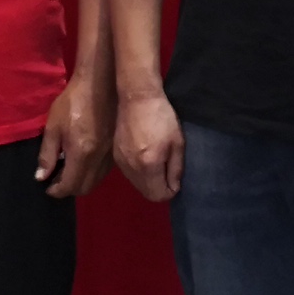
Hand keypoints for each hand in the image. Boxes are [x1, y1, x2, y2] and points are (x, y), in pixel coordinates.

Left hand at [38, 73, 111, 198]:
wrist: (99, 83)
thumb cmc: (72, 102)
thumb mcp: (53, 126)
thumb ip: (47, 154)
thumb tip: (41, 177)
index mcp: (82, 153)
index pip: (70, 186)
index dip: (56, 191)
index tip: (48, 187)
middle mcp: (99, 159)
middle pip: (85, 188)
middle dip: (69, 189)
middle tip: (57, 179)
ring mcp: (110, 154)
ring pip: (96, 181)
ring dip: (82, 182)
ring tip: (69, 170)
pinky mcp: (116, 148)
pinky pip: (104, 171)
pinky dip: (92, 173)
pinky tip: (84, 161)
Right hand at [113, 88, 185, 202]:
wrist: (137, 99)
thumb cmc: (162, 118)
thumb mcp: (177, 143)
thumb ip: (176, 169)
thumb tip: (174, 188)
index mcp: (148, 165)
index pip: (158, 195)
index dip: (170, 191)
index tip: (175, 180)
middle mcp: (132, 169)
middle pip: (147, 193)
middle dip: (159, 188)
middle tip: (168, 172)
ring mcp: (121, 163)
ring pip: (137, 185)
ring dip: (149, 181)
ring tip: (158, 163)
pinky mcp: (115, 156)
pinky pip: (130, 174)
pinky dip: (139, 172)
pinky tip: (145, 156)